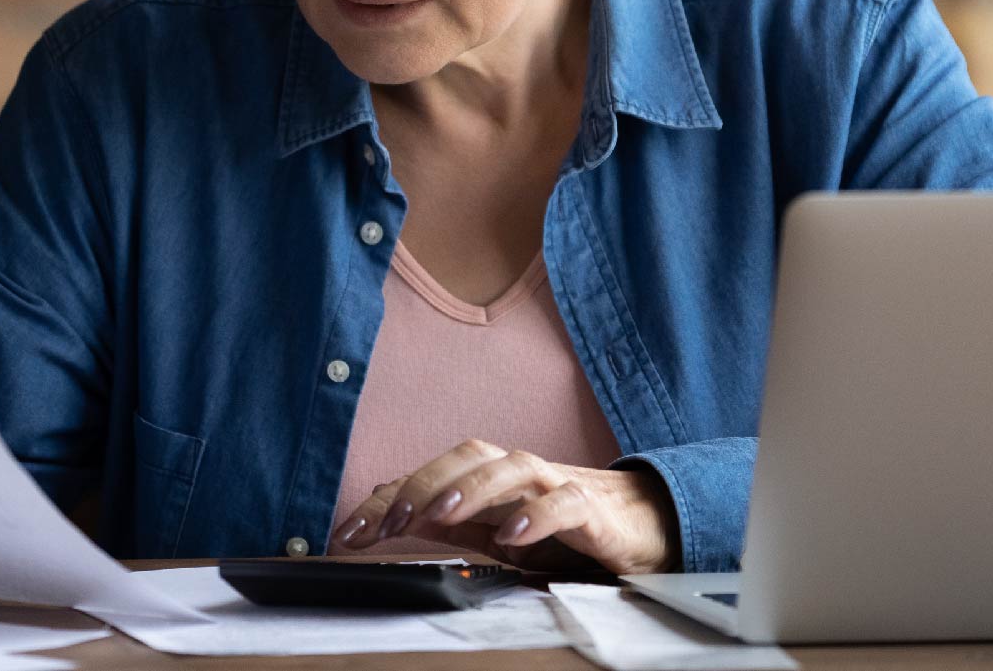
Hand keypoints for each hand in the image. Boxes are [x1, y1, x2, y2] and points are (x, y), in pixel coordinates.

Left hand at [329, 439, 679, 573]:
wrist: (645, 526)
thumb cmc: (567, 527)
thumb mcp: (497, 531)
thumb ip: (450, 521)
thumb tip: (390, 510)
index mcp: (491, 478)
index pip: (429, 476)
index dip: (385, 501)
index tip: (347, 534)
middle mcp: (519, 471)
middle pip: (466, 457)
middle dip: (422, 485)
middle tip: (388, 520)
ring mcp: (556, 484)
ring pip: (511, 467)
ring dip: (472, 489)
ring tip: (440, 514)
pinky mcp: (593, 508)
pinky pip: (565, 503)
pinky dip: (538, 515)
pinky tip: (514, 535)